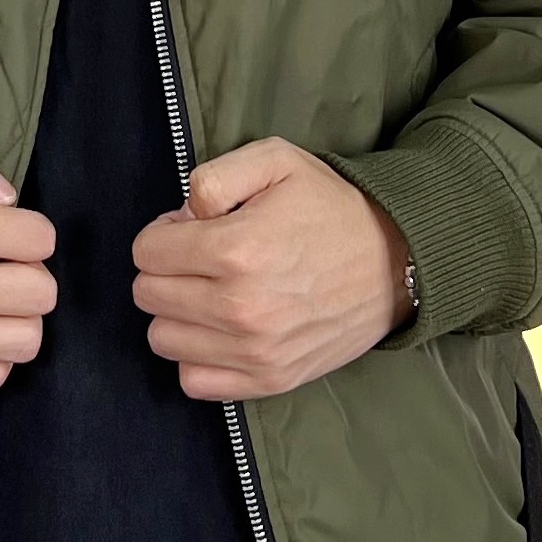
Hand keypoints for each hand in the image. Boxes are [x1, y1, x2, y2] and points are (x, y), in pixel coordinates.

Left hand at [130, 137, 413, 402]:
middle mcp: (240, 307)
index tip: (193, 230)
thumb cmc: (331, 208)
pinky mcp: (269, 380)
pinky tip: (221, 332)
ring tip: (213, 294)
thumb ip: (215, 176)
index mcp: (236, 249)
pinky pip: (194, 381)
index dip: (165, 234)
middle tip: (203, 260)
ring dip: (179, 314)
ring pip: (163, 339)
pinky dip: (199, 356)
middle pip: (148, 295)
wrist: (396, 262)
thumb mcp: (277, 160)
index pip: (146, 251)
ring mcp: (254, 350)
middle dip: (167, 271)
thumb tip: (181, 216)